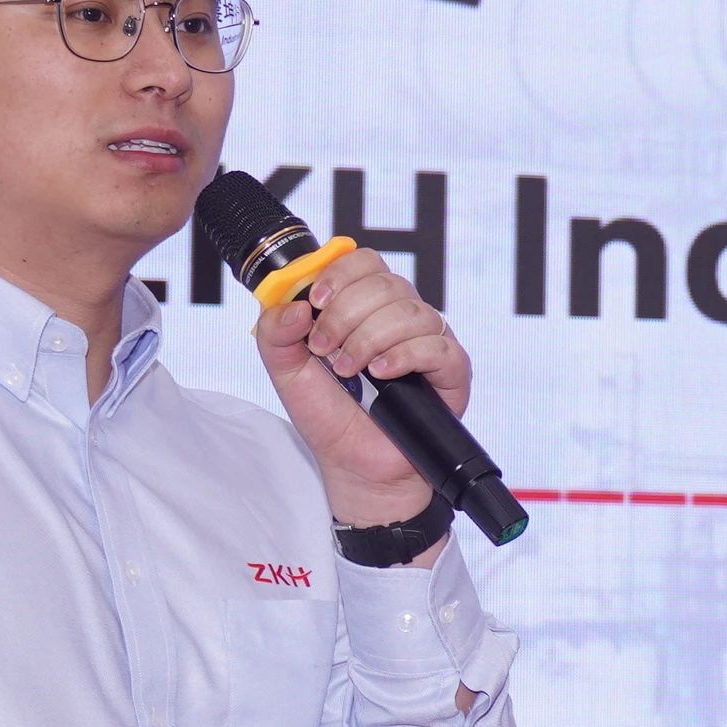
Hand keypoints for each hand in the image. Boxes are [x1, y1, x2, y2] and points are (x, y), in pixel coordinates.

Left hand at [249, 244, 474, 533]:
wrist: (355, 465)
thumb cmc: (330, 416)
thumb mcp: (286, 372)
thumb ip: (275, 333)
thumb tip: (292, 306)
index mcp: (365, 306)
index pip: (364, 261)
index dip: (339, 275)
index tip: (315, 303)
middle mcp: (399, 316)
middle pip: (385, 283)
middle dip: (345, 315)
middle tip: (325, 351)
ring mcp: (428, 340)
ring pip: (409, 311)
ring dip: (369, 340)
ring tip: (351, 371)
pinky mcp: (452, 369)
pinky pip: (436, 345)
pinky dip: (403, 356)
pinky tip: (383, 374)